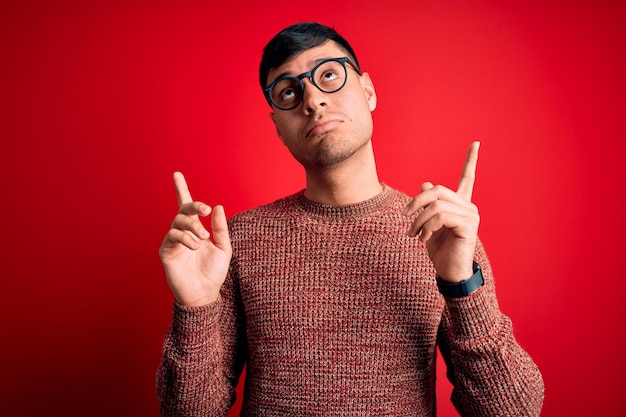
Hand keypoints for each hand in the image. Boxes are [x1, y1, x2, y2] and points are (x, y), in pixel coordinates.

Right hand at [159, 172, 231, 305]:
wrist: (204, 294)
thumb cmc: (214, 272)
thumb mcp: (224, 248)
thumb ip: (220, 228)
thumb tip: (217, 207)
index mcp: (196, 229)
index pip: (188, 206)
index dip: (181, 189)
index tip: (176, 174)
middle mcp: (183, 232)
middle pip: (184, 209)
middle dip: (194, 205)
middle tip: (205, 210)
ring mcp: (173, 241)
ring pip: (178, 221)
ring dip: (193, 226)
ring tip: (203, 238)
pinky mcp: (166, 251)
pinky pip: (173, 235)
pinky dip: (185, 238)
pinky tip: (194, 246)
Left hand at [403, 142, 479, 281]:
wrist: (449, 272)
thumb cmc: (440, 249)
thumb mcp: (428, 224)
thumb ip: (428, 205)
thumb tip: (425, 184)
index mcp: (460, 204)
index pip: (467, 177)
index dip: (471, 160)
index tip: (476, 142)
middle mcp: (468, 206)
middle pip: (438, 191)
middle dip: (416, 202)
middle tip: (405, 217)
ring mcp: (470, 215)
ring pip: (436, 205)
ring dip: (418, 220)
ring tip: (413, 234)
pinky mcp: (468, 226)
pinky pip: (441, 217)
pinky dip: (426, 227)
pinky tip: (423, 239)